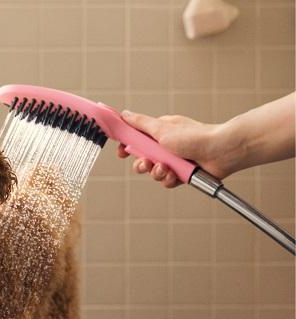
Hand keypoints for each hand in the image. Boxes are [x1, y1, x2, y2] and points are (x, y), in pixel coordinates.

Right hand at [117, 111, 231, 188]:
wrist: (221, 151)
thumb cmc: (195, 136)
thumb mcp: (161, 128)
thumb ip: (139, 123)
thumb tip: (124, 114)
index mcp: (160, 132)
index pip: (136, 140)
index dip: (127, 147)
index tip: (121, 152)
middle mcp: (166, 146)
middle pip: (143, 158)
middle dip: (142, 164)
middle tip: (146, 163)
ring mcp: (174, 160)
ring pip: (154, 172)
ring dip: (157, 172)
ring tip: (165, 168)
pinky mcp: (182, 174)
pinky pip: (167, 181)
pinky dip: (169, 179)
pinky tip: (175, 175)